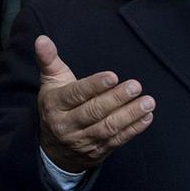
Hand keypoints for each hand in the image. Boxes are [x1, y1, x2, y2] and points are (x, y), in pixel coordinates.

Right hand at [35, 35, 154, 172]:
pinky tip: (146, 117)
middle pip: (94, 112)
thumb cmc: (56, 106)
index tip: (113, 76)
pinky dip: (133, 130)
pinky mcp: (96, 152)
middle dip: (116, 99)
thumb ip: (48, 59)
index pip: (76, 94)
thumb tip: (42, 39)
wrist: (53, 149)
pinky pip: (117, 141)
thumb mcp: (50, 82)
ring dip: (130, 115)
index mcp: (55, 104)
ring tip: (148, 102)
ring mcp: (82, 141)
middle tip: (135, 86)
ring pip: (107, 128)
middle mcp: (67, 125)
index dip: (94, 86)